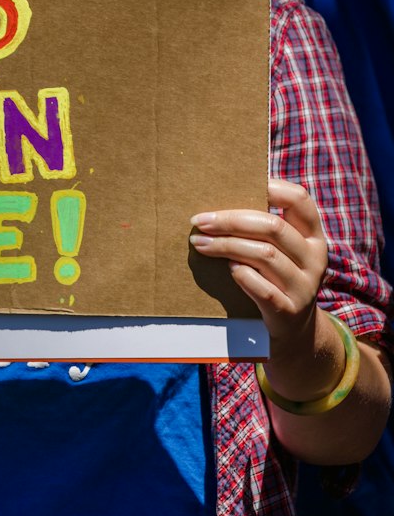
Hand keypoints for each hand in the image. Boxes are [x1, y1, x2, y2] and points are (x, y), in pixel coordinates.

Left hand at [189, 179, 326, 348]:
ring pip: (264, 255)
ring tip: (200, 243)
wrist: (293, 330)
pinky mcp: (289, 310)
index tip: (235, 186)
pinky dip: (242, 275)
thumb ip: (265, 228)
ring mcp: (304, 285)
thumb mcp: (283, 251)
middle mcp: (315, 258)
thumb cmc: (277, 278)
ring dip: (226, 246)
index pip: (300, 199)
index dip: (272, 187)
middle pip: (273, 226)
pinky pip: (262, 288)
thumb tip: (220, 198)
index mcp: (313, 235)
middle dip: (231, 220)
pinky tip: (228, 269)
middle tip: (200, 221)